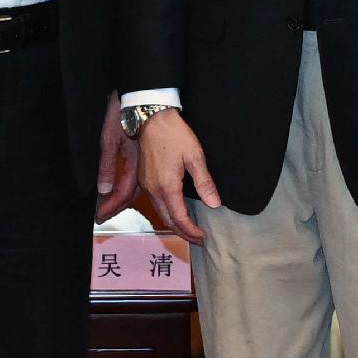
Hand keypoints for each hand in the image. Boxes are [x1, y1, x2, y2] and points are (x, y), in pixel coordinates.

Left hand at [94, 122, 140, 219]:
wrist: (145, 99)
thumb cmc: (125, 114)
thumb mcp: (110, 138)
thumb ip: (107, 165)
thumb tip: (104, 188)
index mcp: (134, 165)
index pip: (123, 194)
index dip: (111, 207)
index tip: (100, 216)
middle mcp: (143, 168)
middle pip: (131, 194)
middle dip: (117, 207)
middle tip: (103, 216)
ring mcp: (147, 163)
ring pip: (139, 188)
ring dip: (124, 199)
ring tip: (112, 207)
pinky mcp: (149, 158)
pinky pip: (141, 178)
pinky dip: (131, 187)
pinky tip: (128, 188)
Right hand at [133, 108, 221, 240]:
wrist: (151, 118)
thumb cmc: (174, 134)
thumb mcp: (195, 156)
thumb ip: (205, 182)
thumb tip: (214, 203)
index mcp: (167, 186)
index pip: (180, 218)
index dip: (192, 231)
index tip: (203, 237)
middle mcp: (153, 190)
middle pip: (168, 220)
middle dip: (183, 233)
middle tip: (197, 239)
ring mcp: (146, 185)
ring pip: (159, 212)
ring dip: (174, 224)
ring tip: (188, 230)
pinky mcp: (142, 179)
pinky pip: (154, 203)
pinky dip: (165, 213)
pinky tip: (174, 212)